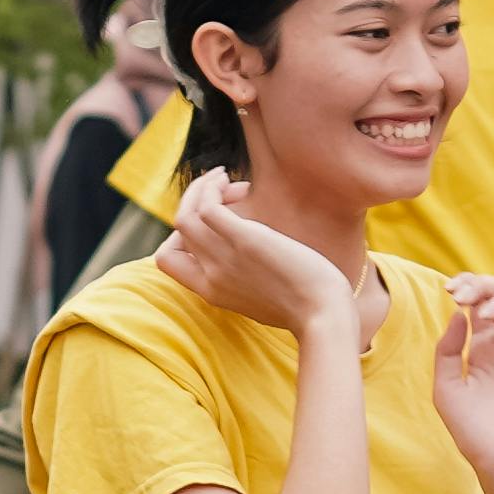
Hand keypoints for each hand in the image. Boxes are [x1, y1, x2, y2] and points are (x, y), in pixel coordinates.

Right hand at [156, 171, 351, 339]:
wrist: (324, 315)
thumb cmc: (307, 307)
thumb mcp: (263, 296)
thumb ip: (246, 279)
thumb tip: (251, 258)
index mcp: (212, 292)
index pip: (168, 261)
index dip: (180, 235)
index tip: (210, 222)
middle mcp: (210, 277)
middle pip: (177, 232)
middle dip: (194, 201)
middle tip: (225, 192)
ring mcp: (223, 259)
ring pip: (185, 215)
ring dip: (201, 188)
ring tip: (225, 178)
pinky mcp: (243, 241)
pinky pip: (207, 207)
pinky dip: (213, 188)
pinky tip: (237, 183)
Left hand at [431, 277, 493, 493]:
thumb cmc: (473, 432)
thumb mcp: (447, 389)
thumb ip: (447, 351)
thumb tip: (458, 313)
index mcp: (484, 346)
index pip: (480, 302)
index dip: (468, 287)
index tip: (450, 289)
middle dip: (487, 286)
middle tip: (469, 294)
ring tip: (489, 312)